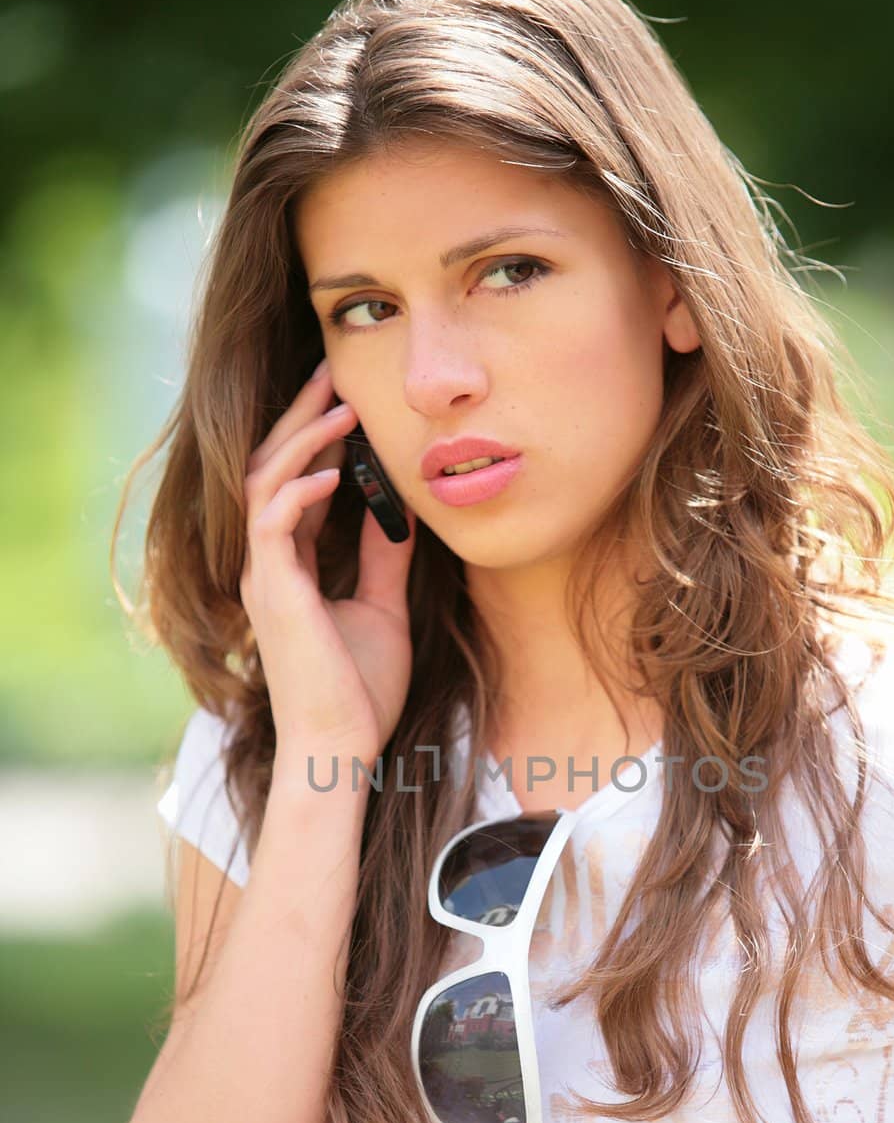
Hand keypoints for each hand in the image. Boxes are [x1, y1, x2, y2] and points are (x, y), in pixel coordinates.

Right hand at [239, 359, 416, 759]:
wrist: (342, 749)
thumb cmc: (361, 692)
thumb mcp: (383, 612)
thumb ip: (382, 561)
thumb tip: (401, 515)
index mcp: (289, 566)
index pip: (294, 482)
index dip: (317, 439)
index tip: (350, 401)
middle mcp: (268, 564)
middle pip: (271, 467)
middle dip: (301, 417)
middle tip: (333, 373)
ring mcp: (264, 577)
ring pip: (265, 483)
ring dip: (301, 440)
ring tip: (339, 407)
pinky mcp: (272, 594)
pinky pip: (273, 524)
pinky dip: (299, 491)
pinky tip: (334, 473)